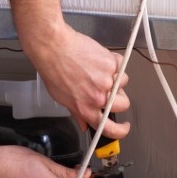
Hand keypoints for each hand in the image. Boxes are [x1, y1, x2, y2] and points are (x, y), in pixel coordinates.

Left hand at [29, 25, 131, 140]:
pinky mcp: (112, 63)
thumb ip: (77, 113)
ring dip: (116, 78)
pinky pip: (121, 65)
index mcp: (87, 109)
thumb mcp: (61, 98)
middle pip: (123, 104)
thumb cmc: (53, 70)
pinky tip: (100, 59)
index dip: (120, 130)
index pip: (111, 129)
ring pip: (123, 83)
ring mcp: (108, 80)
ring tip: (99, 70)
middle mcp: (99, 97)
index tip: (123, 126)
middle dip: (119, 98)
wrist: (53, 47)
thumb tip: (84, 124)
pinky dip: (114, 62)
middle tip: (109, 89)